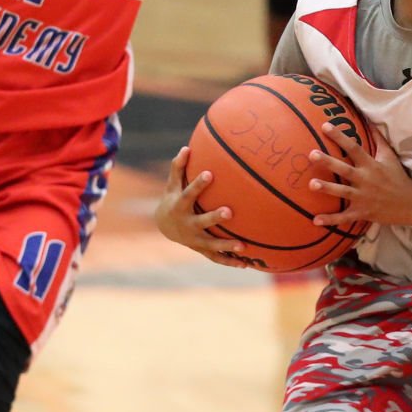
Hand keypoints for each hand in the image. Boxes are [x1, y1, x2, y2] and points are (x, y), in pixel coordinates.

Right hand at [153, 146, 250, 267]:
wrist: (164, 227)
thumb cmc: (173, 200)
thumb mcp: (172, 185)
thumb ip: (178, 168)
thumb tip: (186, 147)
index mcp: (180, 206)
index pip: (189, 194)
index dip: (198, 184)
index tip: (209, 173)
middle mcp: (188, 224)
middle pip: (201, 222)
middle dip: (214, 217)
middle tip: (229, 211)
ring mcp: (194, 239)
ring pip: (211, 244)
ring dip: (226, 246)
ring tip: (243, 246)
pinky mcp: (201, 249)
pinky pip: (216, 258)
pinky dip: (230, 261)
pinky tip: (246, 264)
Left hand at [307, 125, 411, 226]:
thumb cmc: (398, 177)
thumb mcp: (389, 156)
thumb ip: (378, 139)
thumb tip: (369, 119)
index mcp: (371, 165)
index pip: (354, 148)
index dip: (340, 137)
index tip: (325, 126)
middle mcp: (366, 180)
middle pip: (344, 169)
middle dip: (328, 162)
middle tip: (311, 154)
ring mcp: (364, 197)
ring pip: (343, 192)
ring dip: (327, 189)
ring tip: (311, 184)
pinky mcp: (363, 213)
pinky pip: (345, 217)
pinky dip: (331, 220)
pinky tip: (315, 220)